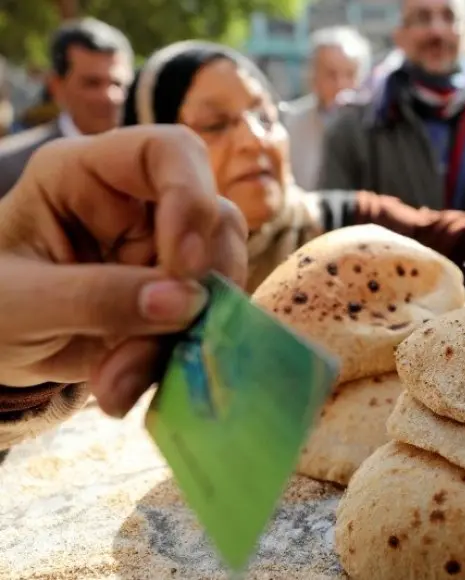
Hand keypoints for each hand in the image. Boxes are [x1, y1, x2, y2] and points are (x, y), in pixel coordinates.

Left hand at [0, 126, 247, 417]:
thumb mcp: (18, 303)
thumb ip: (95, 298)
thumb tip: (186, 303)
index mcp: (87, 174)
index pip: (168, 152)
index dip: (191, 197)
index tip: (184, 265)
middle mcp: (138, 205)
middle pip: (213, 218)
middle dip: (198, 284)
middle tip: (168, 334)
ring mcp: (161, 251)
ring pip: (219, 275)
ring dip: (187, 333)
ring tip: (123, 380)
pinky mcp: (175, 298)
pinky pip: (205, 322)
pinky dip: (176, 360)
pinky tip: (126, 387)